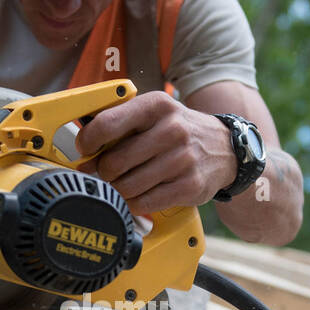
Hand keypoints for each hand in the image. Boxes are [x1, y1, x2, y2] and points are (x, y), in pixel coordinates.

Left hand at [75, 90, 236, 214]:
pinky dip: (133, 203)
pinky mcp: (189, 186)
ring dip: (117, 189)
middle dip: (102, 171)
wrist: (226, 149)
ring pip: (127, 186)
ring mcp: (183, 159)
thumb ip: (120, 123)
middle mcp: (172, 130)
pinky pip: (144, 202)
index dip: (88, 141)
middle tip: (104, 172)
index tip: (85, 150)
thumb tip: (83, 146)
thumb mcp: (154, 114)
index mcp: (157, 106)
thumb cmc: (179, 132)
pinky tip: (135, 196)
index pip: (108, 124)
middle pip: (114, 162)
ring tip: (120, 184)